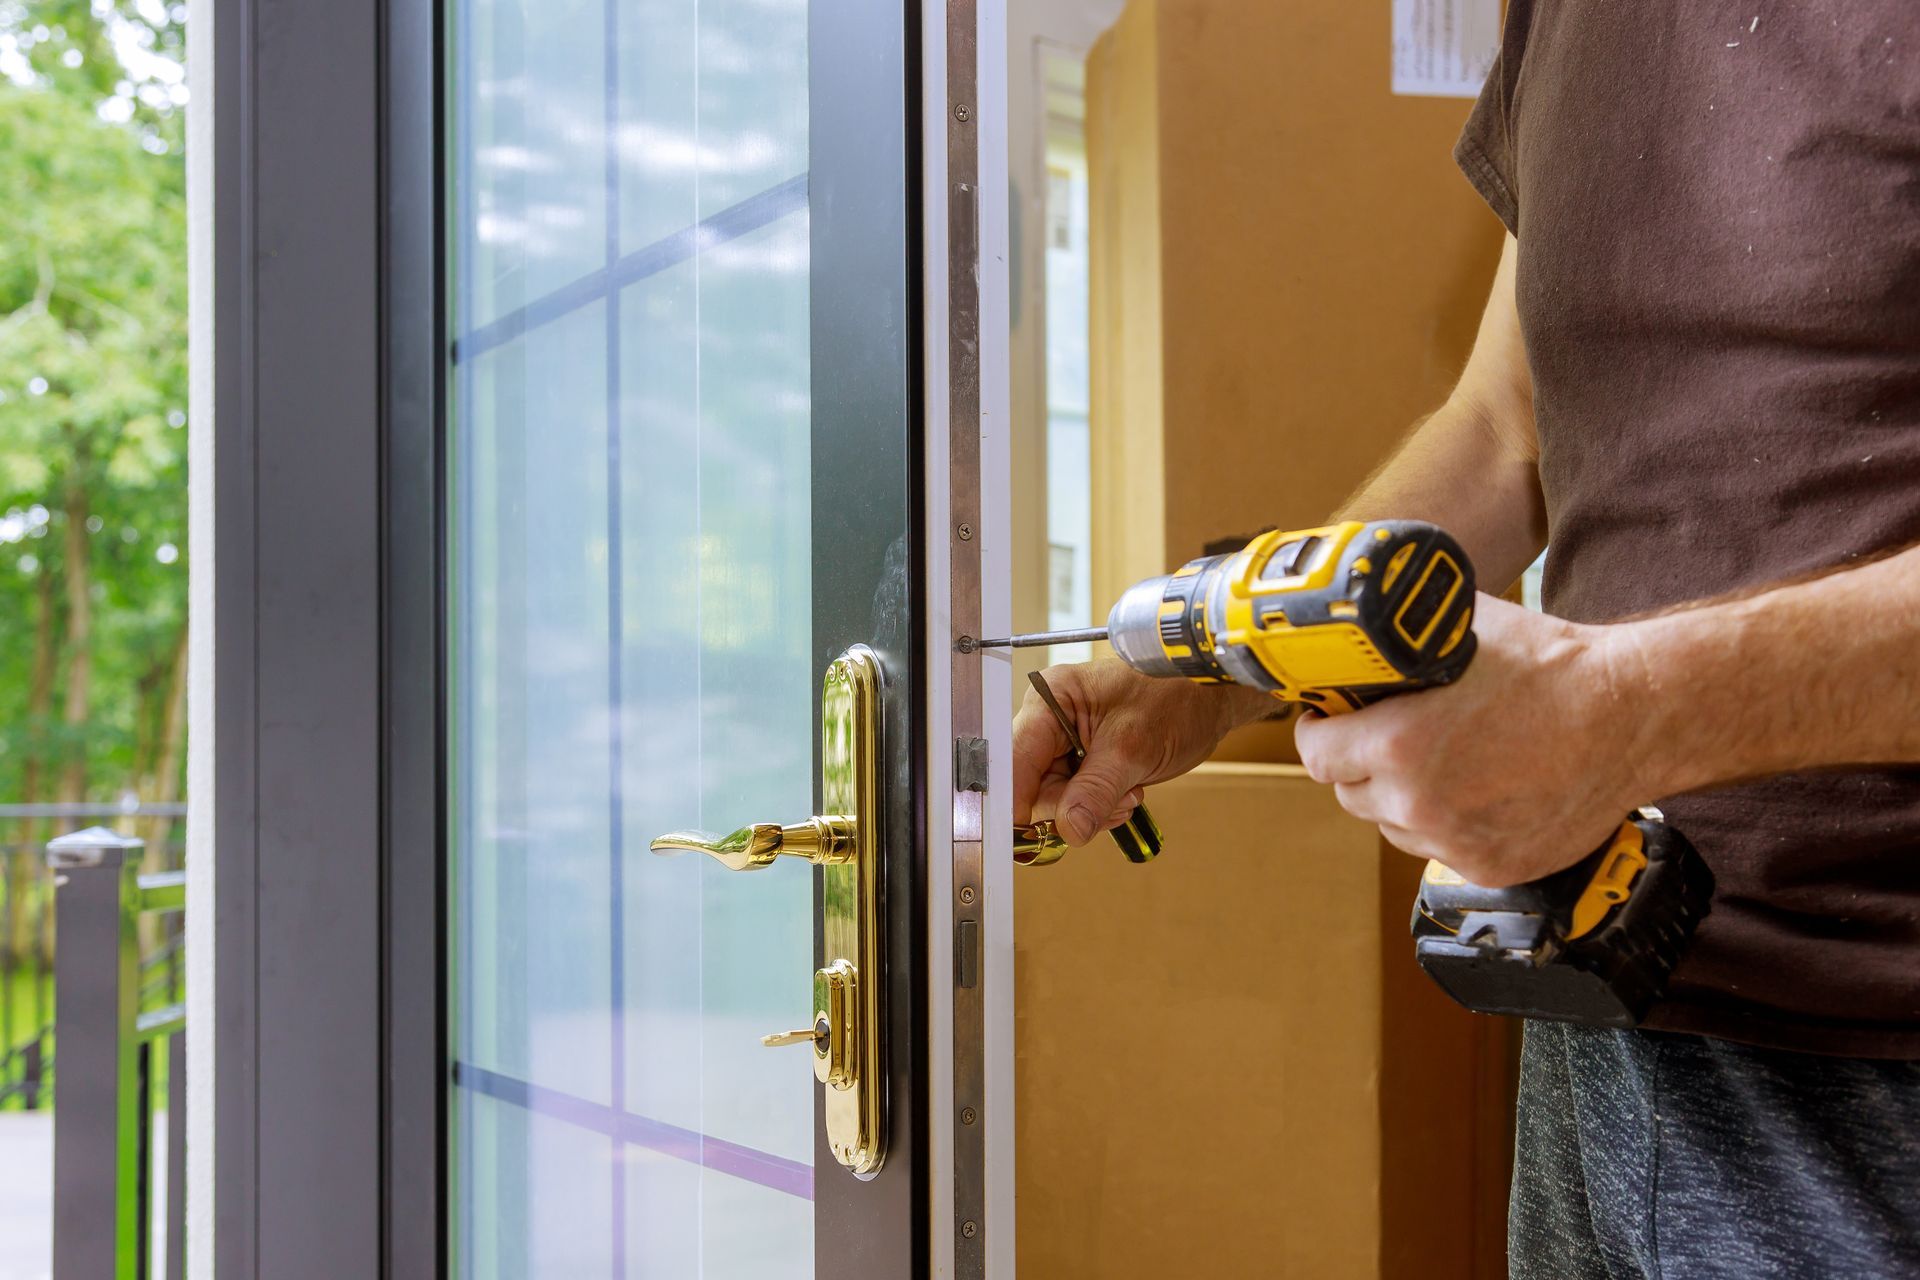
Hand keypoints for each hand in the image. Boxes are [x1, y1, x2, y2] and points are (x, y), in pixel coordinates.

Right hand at [1013, 659, 1272, 845]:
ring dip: (1091, 807)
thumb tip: (1068, 829)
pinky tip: (1128, 792)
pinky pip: (1075, 798)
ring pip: (1054, 798)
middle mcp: (1049, 719)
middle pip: (1031, 784)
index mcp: (1050, 699)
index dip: (1017, 798)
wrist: (1210, 697)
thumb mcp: (1134, 746)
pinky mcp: (1082, 759)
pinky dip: (1101, 806)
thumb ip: (1096, 790)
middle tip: (1117, 801)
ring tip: (1130, 792)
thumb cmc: (1176, 696)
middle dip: (1071, 804)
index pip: (1014, 758)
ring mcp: (1064, 741)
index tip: (1024, 835)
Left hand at [1293, 594, 1654, 886]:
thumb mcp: (1463, 631)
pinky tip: (1478, 790)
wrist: (1633, 717)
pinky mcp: (1490, 868)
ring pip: (1395, 825)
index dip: (1320, 732)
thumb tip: (1360, 625)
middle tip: (1385, 739)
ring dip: (1402, 800)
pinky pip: (1441, 848)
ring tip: (1441, 763)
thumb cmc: (1553, 668)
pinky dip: (1448, 825)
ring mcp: (1454, 842)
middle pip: (1350, 794)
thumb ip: (1401, 639)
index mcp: (1397, 745)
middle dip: (1359, 765)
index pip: (1316, 755)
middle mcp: (1418, 803)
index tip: (1330, 720)